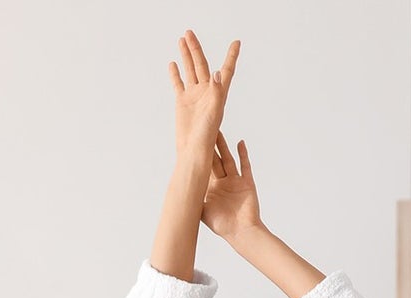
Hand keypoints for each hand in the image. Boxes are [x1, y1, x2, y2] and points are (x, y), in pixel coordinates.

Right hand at [170, 31, 239, 163]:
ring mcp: (194, 95)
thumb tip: (216, 72)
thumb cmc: (206, 137)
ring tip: (182, 40)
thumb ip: (216, 92)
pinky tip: (173, 63)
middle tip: (190, 33)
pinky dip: (176, 73)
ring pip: (190, 70)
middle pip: (202, 64)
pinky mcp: (182, 102)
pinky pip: (179, 83)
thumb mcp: (214, 113)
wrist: (192, 151)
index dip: (231, 56)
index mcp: (218, 93)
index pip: (226, 70)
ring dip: (187, 55)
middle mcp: (207, 91)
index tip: (237, 42)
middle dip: (196, 48)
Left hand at [201, 130, 263, 242]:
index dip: (197, 157)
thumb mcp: (202, 212)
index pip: (203, 169)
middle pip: (214, 160)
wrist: (241, 232)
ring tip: (217, 131)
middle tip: (203, 130)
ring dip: (223, 146)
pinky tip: (239, 142)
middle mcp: (223, 183)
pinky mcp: (247, 182)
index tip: (191, 144)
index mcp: (211, 189)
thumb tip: (177, 193)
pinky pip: (245, 165)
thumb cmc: (222, 226)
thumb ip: (193, 200)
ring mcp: (235, 182)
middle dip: (209, 146)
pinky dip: (243, 154)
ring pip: (228, 159)